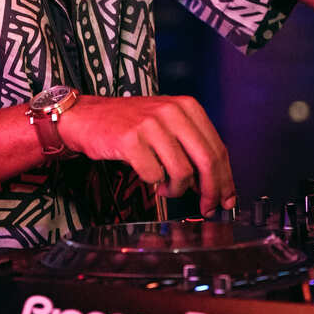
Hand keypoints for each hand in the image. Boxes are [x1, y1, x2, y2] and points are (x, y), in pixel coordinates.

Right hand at [57, 94, 234, 214]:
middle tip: (207, 207)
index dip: (225, 179)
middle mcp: (172, 112)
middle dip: (211, 191)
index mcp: (186, 107)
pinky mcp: (131, 140)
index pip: (217, 148)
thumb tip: (216, 183)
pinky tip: (149, 178)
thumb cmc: (130, 124)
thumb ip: (192, 146)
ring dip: (177, 190)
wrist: (87, 117)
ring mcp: (151, 125)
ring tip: (167, 188)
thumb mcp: (167, 123)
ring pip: (182, 172)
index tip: (226, 198)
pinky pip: (155, 175)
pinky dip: (154, 184)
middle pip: (206, 160)